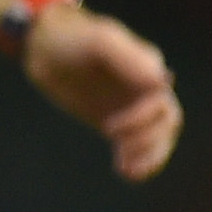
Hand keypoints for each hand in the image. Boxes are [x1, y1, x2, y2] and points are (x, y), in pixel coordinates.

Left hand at [26, 4, 182, 180]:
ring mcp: (133, 104)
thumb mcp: (97, 42)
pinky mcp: (119, 119)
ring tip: (128, 172)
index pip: (161, 102)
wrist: (45, 46)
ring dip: (149, 156)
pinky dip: (139, 160)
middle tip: (121, 153)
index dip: (142, 120)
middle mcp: (146, 87)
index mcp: (149, 68)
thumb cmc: (72, 39)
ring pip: (159, 136)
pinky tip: (126, 173)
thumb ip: (128, 58)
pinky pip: (139, 144)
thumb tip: (161, 83)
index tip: (109, 129)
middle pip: (166, 122)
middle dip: (148, 142)